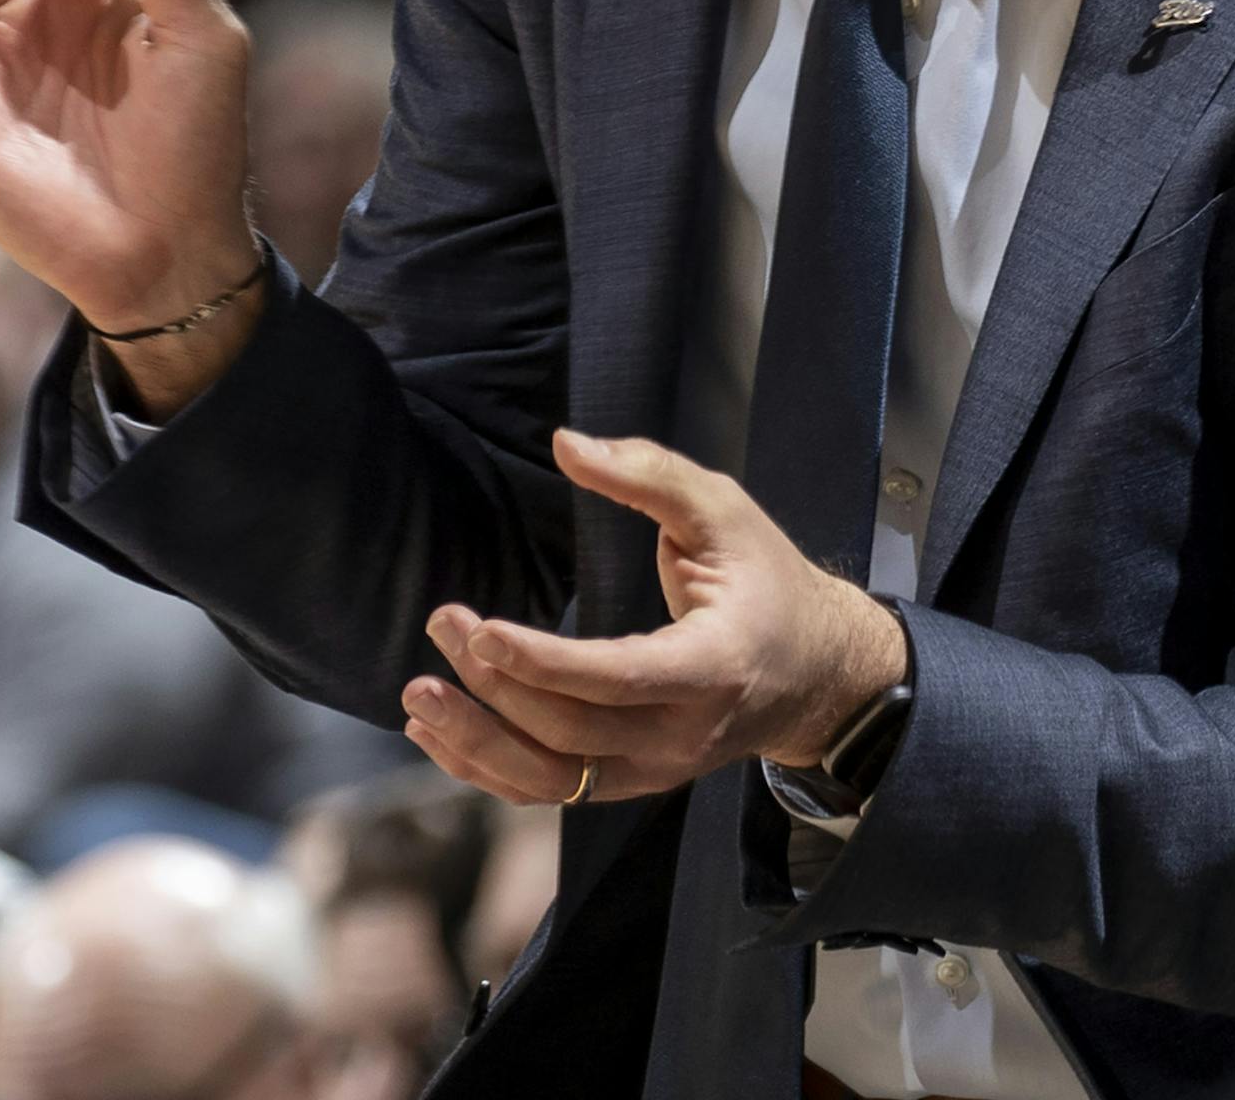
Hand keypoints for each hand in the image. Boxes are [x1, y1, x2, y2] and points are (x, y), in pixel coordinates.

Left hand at [400, 430, 908, 804]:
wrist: (817, 674)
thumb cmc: (765, 578)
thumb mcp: (723, 509)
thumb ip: (647, 474)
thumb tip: (566, 444)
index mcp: (713, 665)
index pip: (617, 677)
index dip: (543, 662)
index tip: (480, 628)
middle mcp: (682, 733)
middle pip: (571, 732)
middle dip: (494, 681)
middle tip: (442, 621)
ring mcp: (656, 769)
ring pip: (552, 780)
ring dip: (476, 741)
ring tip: (417, 697)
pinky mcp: (632, 780)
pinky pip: (553, 791)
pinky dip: (490, 768)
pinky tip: (440, 734)